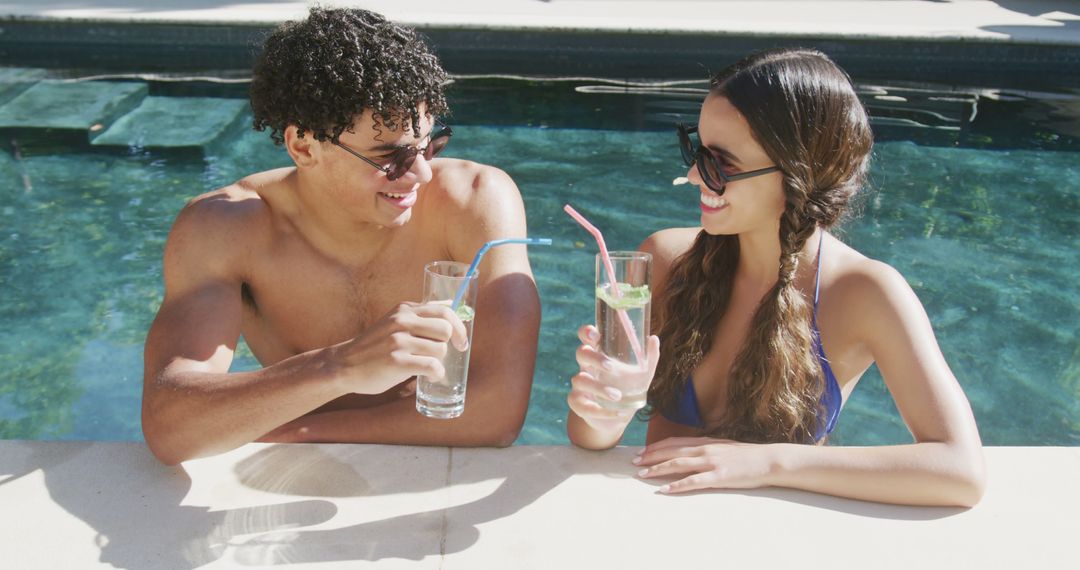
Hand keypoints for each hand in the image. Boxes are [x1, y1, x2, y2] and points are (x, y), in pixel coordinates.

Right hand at [331, 302, 467, 394]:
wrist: (343, 365)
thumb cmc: (374, 346)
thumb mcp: (393, 321)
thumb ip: (419, 314)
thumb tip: (450, 304)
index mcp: (404, 310)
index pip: (444, 310)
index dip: (458, 327)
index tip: (461, 341)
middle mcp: (402, 322)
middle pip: (446, 330)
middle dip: (449, 345)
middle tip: (443, 356)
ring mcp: (399, 342)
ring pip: (440, 350)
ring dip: (439, 362)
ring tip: (426, 367)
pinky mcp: (397, 362)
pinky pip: (432, 366)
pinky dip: (436, 374)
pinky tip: (429, 376)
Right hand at [567, 324, 659, 431]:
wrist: (618, 417)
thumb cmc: (628, 389)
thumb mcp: (642, 374)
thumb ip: (649, 357)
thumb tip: (654, 338)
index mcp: (599, 355)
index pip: (587, 337)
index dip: (587, 332)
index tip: (595, 334)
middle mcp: (587, 367)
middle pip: (581, 353)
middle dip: (594, 358)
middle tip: (611, 366)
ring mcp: (580, 386)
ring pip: (580, 380)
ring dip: (599, 388)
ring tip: (618, 395)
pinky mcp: (578, 404)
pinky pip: (584, 406)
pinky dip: (602, 411)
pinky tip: (619, 413)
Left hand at [633, 437, 776, 493]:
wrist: (769, 460)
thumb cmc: (747, 456)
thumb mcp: (723, 447)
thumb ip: (706, 449)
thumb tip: (690, 453)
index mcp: (706, 442)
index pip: (674, 442)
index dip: (656, 446)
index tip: (642, 452)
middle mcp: (705, 449)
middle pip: (671, 451)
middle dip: (650, 456)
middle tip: (634, 461)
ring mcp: (711, 462)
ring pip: (678, 463)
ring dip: (658, 469)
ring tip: (642, 474)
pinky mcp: (719, 477)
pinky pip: (693, 482)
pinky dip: (677, 485)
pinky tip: (664, 490)